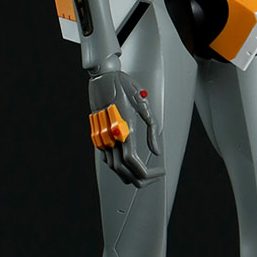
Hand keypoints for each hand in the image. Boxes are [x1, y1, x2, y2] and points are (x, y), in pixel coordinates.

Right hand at [87, 66, 162, 185]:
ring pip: (114, 167)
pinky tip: (128, 164)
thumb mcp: (145, 106)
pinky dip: (118, 166)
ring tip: (143, 174)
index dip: (148, 173)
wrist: (103, 78)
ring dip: (129, 175)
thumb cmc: (125, 87)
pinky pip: (107, 158)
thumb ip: (152, 132)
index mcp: (124, 130)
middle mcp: (110, 136)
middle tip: (153, 178)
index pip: (134, 162)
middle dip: (140, 179)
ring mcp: (101, 137)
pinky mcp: (97, 135)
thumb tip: (156, 152)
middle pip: (123, 170)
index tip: (160, 171)